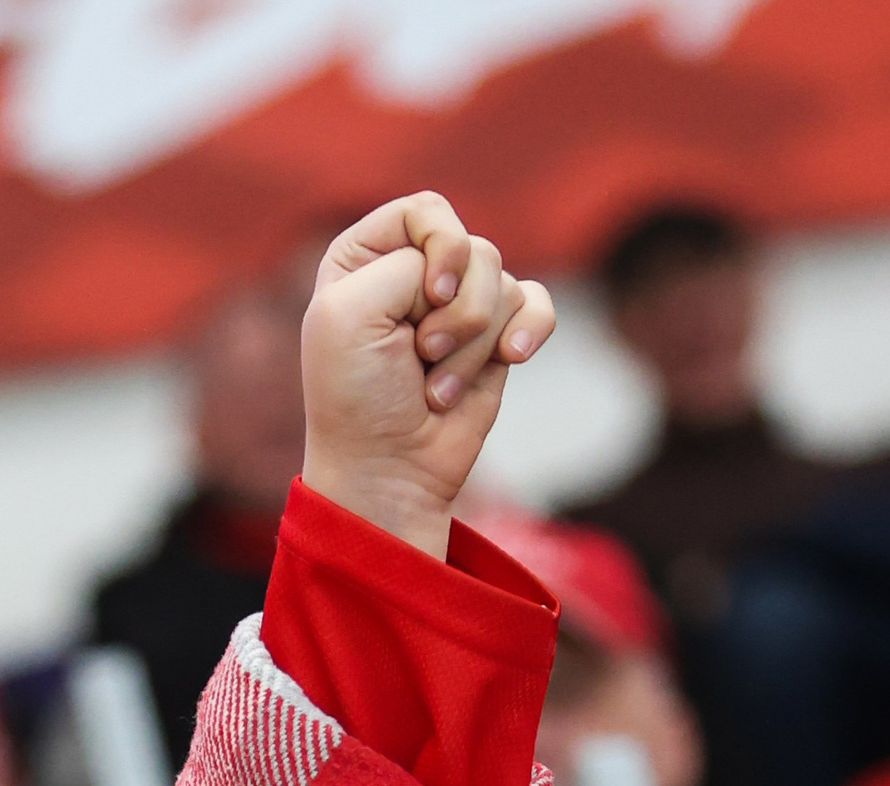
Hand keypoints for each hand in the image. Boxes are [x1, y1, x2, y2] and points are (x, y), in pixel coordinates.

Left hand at [298, 195, 554, 557]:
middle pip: (472, 248)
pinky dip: (530, 330)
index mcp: (366, 258)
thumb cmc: (357, 397)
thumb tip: (472, 271)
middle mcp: (414, 274)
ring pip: (502, 282)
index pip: (426, 210)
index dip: (439, 246)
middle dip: (455, 310)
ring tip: (436, 388)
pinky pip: (536, 303)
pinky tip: (513, 358)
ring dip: (473, 343)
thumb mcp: (352, 312)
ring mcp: (458, 306)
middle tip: (420, 356)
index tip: (427, 294)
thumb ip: (412, 258)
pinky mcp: (496, 337)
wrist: (387, 471)